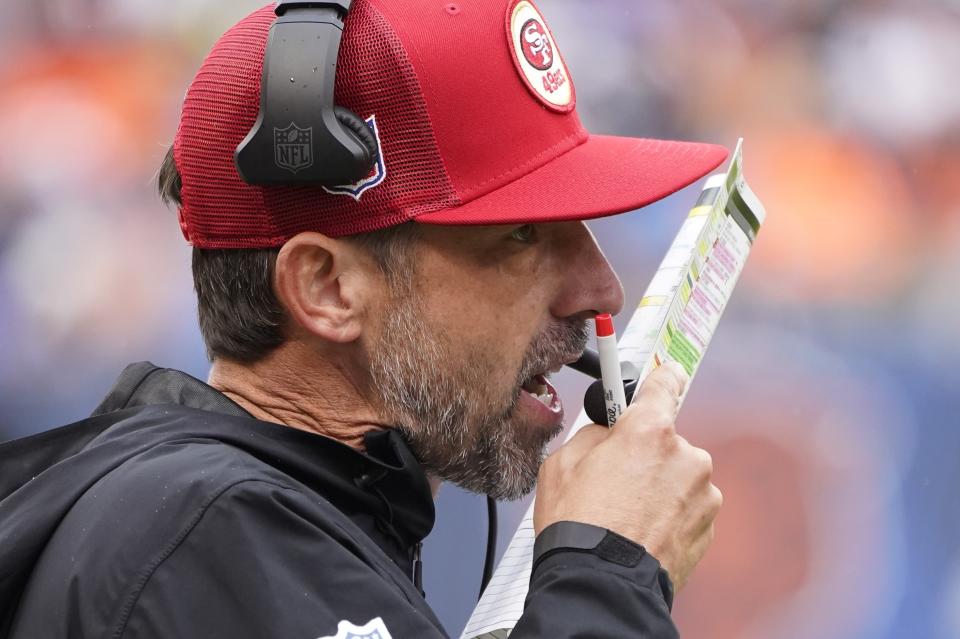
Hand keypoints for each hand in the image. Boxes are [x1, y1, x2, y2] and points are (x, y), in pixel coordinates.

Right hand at [533, 362, 720, 591]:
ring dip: (660, 488)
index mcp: (649, 431)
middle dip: (646, 454)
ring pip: (679, 477)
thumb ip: (593, 435)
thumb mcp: (561, 464)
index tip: (666, 375)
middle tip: (616, 480)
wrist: (601, 583)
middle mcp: (686, 456)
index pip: (665, 384)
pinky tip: (642, 532)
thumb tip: (606, 433)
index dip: (661, 378)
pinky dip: (670, 516)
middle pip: (667, 441)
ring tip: (627, 514)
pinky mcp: (708, 527)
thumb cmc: (578, 525)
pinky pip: (688, 508)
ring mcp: (702, 494)